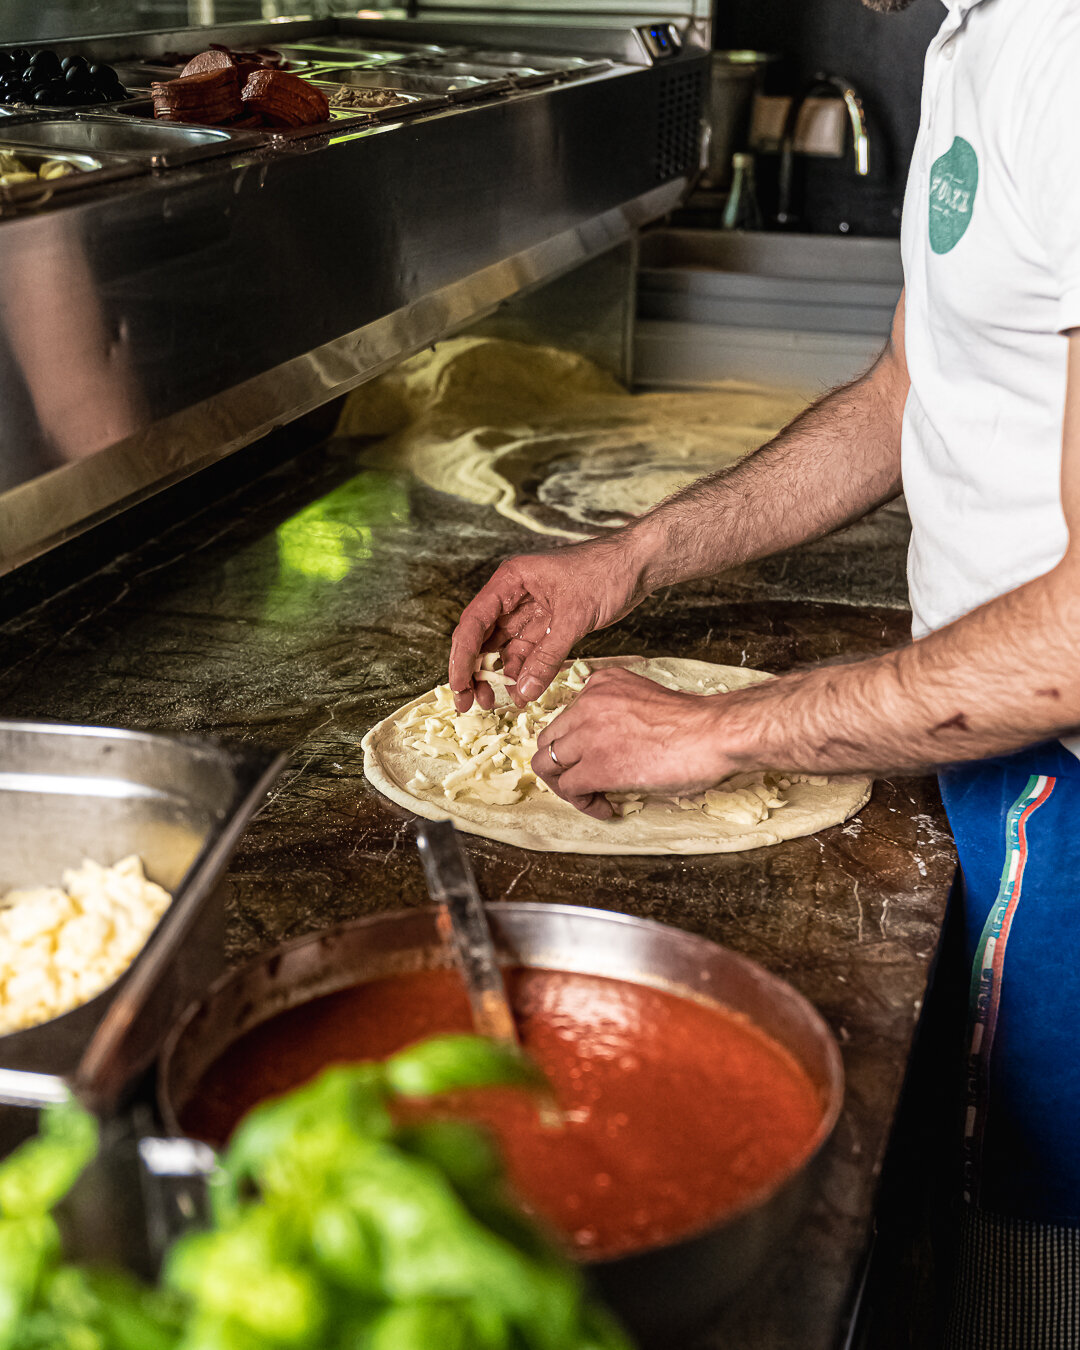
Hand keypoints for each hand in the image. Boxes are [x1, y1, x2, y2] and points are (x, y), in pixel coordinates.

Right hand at [448, 537, 651, 712]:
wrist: (639, 563)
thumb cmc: (606, 572)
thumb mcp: (574, 617)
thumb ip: (546, 657)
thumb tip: (522, 691)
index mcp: (510, 581)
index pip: (474, 623)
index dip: (461, 657)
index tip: (458, 686)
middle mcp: (514, 595)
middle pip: (484, 638)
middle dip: (476, 671)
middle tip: (471, 703)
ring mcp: (531, 610)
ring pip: (505, 649)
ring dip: (500, 676)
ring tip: (497, 703)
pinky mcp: (549, 622)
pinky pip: (529, 652)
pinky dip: (525, 672)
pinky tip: (522, 693)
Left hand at [531, 668, 744, 817]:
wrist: (713, 733)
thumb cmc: (694, 723)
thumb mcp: (644, 699)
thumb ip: (618, 714)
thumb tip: (609, 747)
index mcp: (601, 684)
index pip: (566, 717)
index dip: (576, 746)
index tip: (593, 760)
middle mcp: (587, 704)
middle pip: (548, 740)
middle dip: (562, 766)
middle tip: (584, 784)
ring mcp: (587, 734)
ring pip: (547, 765)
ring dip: (567, 788)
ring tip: (593, 798)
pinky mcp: (595, 766)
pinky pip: (569, 789)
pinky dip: (584, 804)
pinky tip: (607, 808)